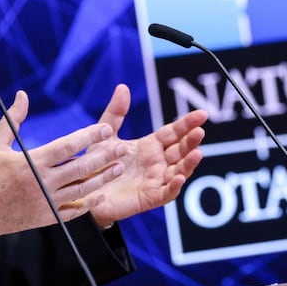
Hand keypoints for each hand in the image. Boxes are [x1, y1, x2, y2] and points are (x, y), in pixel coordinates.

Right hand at [0, 90, 127, 247]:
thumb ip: (12, 119)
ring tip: (118, 168)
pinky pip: (73, 211)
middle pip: (81, 167)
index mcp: (32, 162)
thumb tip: (22, 95)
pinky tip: (102, 196)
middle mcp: (43, 182)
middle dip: (104, 156)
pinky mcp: (46, 218)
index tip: (105, 129)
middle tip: (122, 148)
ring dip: (103, 178)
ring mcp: (46, 202)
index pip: (68, 146)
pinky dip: (89, 204)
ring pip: (82, 189)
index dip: (89, 136)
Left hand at [87, 84, 207, 227]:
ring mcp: (155, 180)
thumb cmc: (96, 165)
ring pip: (179, 171)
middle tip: (200, 132)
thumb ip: (115, 113)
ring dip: (189, 163)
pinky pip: (166, 192)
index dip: (187, 124)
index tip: (202, 114)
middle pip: (180, 150)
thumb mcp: (105, 135)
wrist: (84, 192)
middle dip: (191, 141)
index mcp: (150, 146)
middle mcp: (157, 163)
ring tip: (198, 153)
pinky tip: (179, 177)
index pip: (173, 133)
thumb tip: (123, 87)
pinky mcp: (149, 197)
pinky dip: (174, 186)